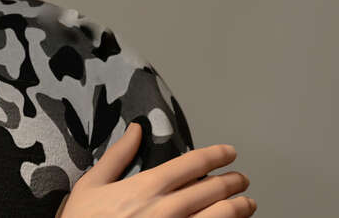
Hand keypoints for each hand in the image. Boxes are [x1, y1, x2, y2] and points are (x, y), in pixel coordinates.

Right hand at [58, 122, 255, 217]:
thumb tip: (136, 129)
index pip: (193, 164)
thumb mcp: (91, 186)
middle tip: (242, 180)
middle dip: (233, 182)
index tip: (230, 153)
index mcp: (146, 187)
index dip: (217, 155)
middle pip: (213, 190)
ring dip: (239, 209)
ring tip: (248, 204)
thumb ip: (117, 156)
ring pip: (220, 217)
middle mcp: (166, 209)